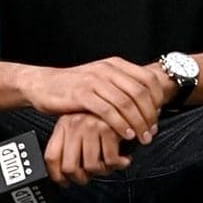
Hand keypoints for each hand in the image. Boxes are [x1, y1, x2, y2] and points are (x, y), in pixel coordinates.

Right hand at [22, 57, 163, 144]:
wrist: (44, 84)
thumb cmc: (76, 86)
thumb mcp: (102, 79)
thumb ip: (122, 86)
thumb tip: (147, 104)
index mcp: (115, 64)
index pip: (148, 78)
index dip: (158, 99)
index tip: (158, 116)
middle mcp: (107, 69)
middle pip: (140, 93)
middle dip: (150, 116)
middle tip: (152, 132)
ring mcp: (95, 81)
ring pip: (126, 103)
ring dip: (138, 124)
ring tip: (142, 138)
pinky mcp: (82, 94)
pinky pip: (108, 111)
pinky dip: (120, 125)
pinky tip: (126, 135)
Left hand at [44, 112, 134, 185]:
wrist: (125, 103)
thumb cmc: (103, 119)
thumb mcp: (80, 128)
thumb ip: (70, 147)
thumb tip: (63, 176)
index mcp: (64, 124)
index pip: (51, 157)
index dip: (57, 176)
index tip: (65, 182)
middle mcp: (75, 123)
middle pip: (70, 167)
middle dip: (81, 178)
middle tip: (89, 176)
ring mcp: (91, 126)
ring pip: (91, 166)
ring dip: (101, 171)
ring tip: (106, 164)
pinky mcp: (108, 129)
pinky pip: (110, 160)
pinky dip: (117, 165)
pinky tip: (120, 159)